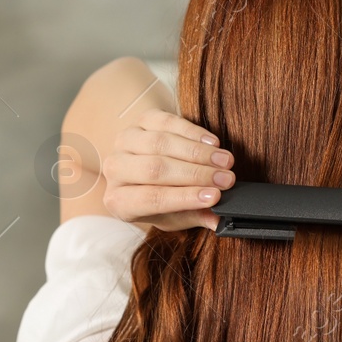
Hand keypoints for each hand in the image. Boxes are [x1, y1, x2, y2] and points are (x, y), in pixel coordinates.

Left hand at [101, 109, 233, 230]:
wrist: (145, 174)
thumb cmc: (160, 200)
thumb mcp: (174, 217)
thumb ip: (194, 217)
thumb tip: (217, 220)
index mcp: (118, 202)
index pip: (151, 199)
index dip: (185, 197)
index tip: (215, 196)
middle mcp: (115, 170)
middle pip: (155, 169)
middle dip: (196, 174)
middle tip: (226, 179)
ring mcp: (124, 141)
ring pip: (161, 143)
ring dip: (198, 153)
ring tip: (225, 161)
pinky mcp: (140, 121)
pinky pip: (166, 122)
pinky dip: (192, 132)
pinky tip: (213, 143)